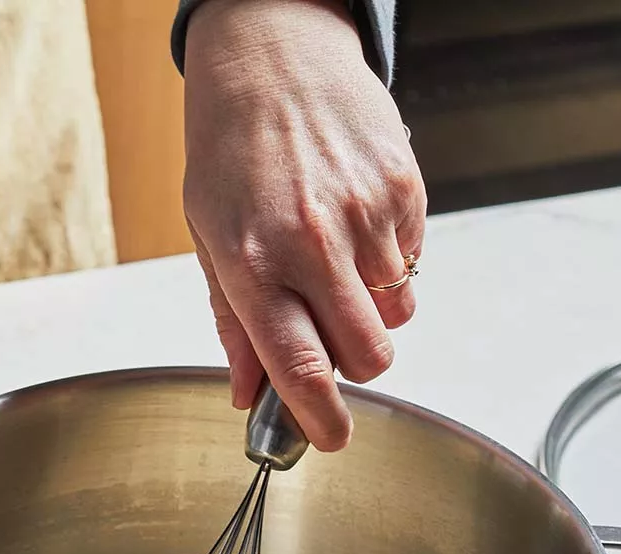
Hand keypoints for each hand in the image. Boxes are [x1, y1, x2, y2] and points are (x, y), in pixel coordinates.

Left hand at [182, 0, 425, 449]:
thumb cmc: (231, 146)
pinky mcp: (403, 191)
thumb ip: (233, 323)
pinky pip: (411, 268)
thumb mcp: (209, 236)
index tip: (328, 440)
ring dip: (372, 311)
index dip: (320, 421)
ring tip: (337, 261)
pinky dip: (389, 264)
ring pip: (395, 317)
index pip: (300, 368)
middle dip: (355, 366)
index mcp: (253, 262)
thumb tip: (247, 394)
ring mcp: (364, 216)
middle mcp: (311, 243)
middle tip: (329, 334)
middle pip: (367, 357)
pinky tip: (355, 222)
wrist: (273, 47)